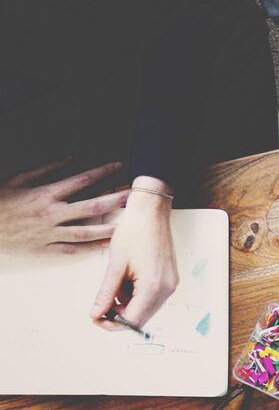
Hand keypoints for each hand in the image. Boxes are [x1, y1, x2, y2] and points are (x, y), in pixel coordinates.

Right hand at [0, 161, 127, 252]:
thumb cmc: (0, 201)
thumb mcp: (19, 179)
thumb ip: (46, 168)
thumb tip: (70, 157)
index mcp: (45, 193)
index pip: (81, 180)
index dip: (102, 172)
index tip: (119, 166)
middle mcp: (50, 213)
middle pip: (90, 206)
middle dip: (115, 200)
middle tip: (135, 195)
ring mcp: (48, 233)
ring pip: (86, 232)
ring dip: (109, 227)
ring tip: (129, 224)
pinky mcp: (44, 250)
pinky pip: (72, 251)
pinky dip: (91, 249)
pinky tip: (108, 246)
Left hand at [91, 179, 177, 328]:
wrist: (151, 214)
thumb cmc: (134, 233)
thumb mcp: (115, 265)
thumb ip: (106, 293)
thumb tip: (96, 314)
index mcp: (153, 287)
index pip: (133, 320)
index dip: (112, 323)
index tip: (95, 318)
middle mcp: (167, 289)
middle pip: (142, 317)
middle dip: (119, 314)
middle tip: (99, 304)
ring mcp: (171, 285)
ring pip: (146, 308)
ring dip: (127, 304)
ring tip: (115, 283)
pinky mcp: (169, 279)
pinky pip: (151, 297)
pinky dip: (135, 295)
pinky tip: (126, 280)